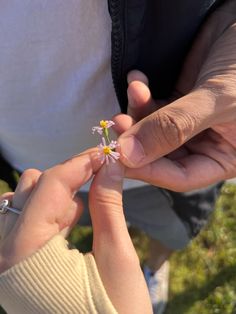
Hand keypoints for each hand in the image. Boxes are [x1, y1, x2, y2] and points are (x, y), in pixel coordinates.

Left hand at [0, 149, 151, 312]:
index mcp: (23, 254)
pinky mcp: (15, 264)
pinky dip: (53, 208)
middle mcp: (3, 253)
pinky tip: (76, 214)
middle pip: (33, 188)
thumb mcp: (117, 258)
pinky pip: (28, 219)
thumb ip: (109, 204)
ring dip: (61, 191)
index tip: (106, 154)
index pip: (50, 185)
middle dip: (71, 175)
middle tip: (104, 173)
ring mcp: (6, 259)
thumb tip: (111, 165)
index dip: (82, 163)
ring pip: (26, 199)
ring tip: (92, 196)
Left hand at [115, 0, 235, 191]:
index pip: (180, 177)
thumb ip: (173, 128)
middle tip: (117, 124)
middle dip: (137, 140)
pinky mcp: (178, 102)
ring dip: (137, 113)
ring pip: (152, 131)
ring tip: (135, 91)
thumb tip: (129, 155)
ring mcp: (189, 124)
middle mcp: (205, 145)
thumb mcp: (217, 100)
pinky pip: (153, 106)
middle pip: (161, 155)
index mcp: (224, 157)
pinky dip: (142, 95)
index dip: (149, 169)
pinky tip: (137, 79)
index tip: (121, 158)